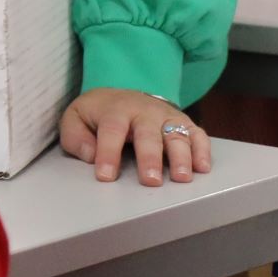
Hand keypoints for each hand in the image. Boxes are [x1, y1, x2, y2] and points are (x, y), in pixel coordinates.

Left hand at [61, 88, 210, 186]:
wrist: (122, 95)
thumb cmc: (97, 115)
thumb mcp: (75, 119)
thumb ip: (76, 137)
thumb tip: (90, 155)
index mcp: (115, 109)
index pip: (112, 130)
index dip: (108, 153)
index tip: (106, 176)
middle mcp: (144, 111)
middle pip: (148, 133)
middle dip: (150, 157)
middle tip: (150, 180)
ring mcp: (167, 116)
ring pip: (177, 133)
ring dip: (181, 156)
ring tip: (181, 178)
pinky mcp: (184, 122)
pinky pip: (197, 134)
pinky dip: (202, 150)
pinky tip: (202, 168)